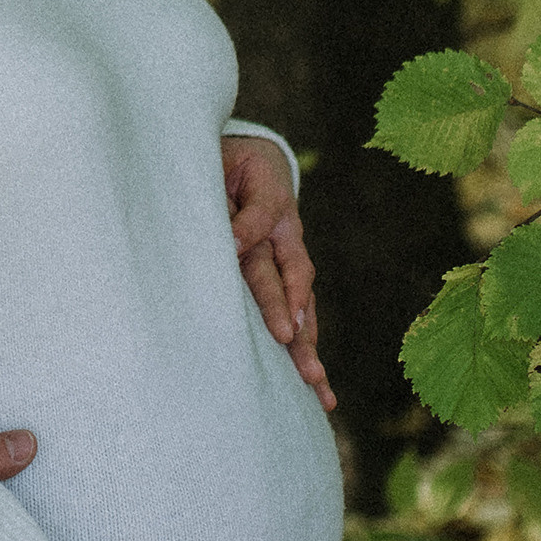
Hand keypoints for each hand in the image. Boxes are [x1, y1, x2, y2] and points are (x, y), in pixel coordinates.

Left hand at [223, 133, 332, 411]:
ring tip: (317, 383)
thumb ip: (231, 206)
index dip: (259, 256)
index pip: (261, 230)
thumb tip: (230, 243)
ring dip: (306, 344)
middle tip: (294, 351)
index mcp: (269, 207)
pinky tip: (314, 384)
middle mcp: (285, 238)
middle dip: (288, 318)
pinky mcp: (286, 276)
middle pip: (286, 280)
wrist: (252, 157)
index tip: (257, 287)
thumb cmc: (229, 162)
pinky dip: (306, 347)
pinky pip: (299, 314)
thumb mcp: (223, 165)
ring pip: (300, 305)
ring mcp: (288, 260)